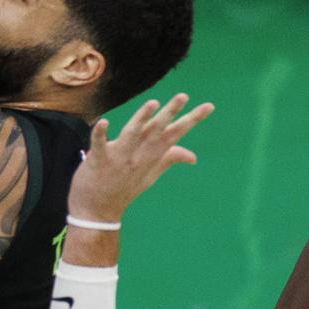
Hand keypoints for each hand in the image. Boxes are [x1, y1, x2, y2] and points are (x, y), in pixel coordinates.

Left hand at [66, 93, 214, 223]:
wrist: (99, 212)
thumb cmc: (124, 189)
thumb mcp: (151, 174)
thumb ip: (169, 159)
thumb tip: (193, 156)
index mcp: (152, 155)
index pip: (175, 133)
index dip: (192, 119)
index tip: (209, 106)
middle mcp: (138, 155)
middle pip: (157, 130)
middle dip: (170, 113)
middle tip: (184, 96)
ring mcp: (119, 158)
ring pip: (132, 134)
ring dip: (141, 119)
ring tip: (153, 104)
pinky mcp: (99, 160)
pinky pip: (99, 145)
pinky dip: (100, 134)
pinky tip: (103, 122)